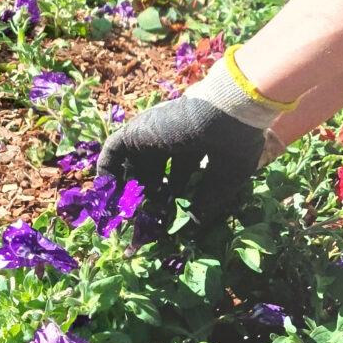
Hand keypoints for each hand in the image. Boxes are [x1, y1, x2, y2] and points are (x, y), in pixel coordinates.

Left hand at [99, 93, 265, 234]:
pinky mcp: (134, 132)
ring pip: (131, 164)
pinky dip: (108, 176)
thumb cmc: (234, 144)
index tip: (168, 221)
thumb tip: (193, 226)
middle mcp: (171, 138)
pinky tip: (110, 199)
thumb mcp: (225, 180)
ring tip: (123, 217)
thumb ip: (207, 203)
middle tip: (144, 223)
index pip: (177, 174)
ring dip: (126, 190)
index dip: (172, 198)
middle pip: (152, 172)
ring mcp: (152, 134)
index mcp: (195, 145)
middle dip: (148, 198)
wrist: (226, 115)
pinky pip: (112, 155)